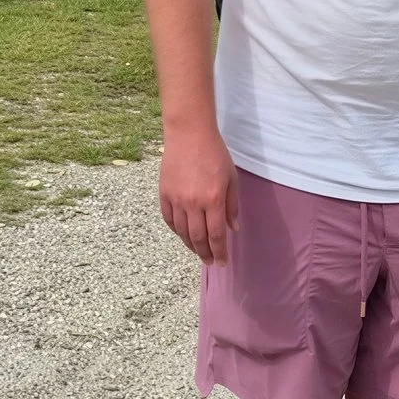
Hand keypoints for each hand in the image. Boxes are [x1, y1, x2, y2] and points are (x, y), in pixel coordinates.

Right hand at [159, 122, 238, 264]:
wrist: (189, 135)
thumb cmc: (215, 154)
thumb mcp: (231, 179)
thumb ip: (232, 206)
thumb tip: (234, 229)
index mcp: (214, 200)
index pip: (217, 235)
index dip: (219, 252)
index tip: (222, 263)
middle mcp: (194, 204)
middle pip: (198, 238)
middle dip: (205, 254)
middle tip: (210, 262)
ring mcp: (177, 199)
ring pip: (182, 232)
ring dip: (190, 245)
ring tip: (198, 252)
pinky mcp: (164, 194)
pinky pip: (169, 219)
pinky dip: (176, 231)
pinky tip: (183, 235)